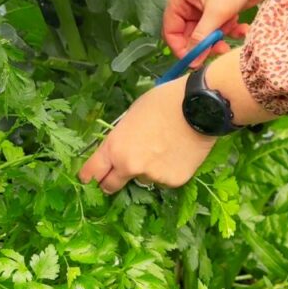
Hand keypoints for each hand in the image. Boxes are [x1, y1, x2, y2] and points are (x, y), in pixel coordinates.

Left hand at [78, 77, 215, 193]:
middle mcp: (130, 166)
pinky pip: (164, 180)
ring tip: (163, 150)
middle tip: (121, 172)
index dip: (89, 175)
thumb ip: (122, 137)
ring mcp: (153, 176)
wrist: (198, 107)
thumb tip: (121, 149)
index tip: (90, 177)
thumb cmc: (162, 102)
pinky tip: (178, 153)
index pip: (91, 171)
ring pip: (143, 180)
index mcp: (115, 147)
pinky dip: (168, 171)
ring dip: (146, 171)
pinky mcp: (173, 181)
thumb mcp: (132, 115)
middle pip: (111, 186)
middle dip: (112, 181)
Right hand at [163, 0, 287, 65]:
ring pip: (208, 32)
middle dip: (206, 43)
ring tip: (234, 36)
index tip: (195, 62)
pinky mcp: (222, 6)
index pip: (171, 30)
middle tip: (220, 50)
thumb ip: (201, 38)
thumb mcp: (215, 13)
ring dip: (221, 37)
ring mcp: (206, 4)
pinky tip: (243, 28)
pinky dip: (231, 29)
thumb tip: (191, 62)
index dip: (182, 48)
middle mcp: (189, 1)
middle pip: (191, 33)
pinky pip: (221, 26)